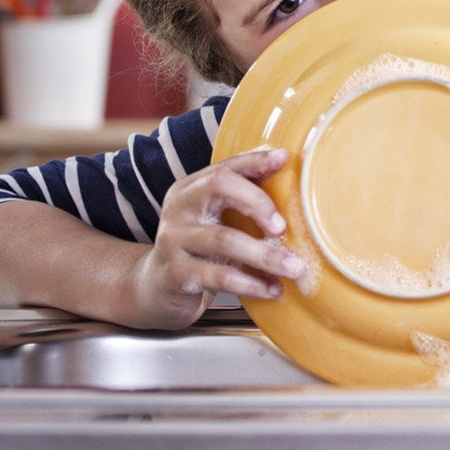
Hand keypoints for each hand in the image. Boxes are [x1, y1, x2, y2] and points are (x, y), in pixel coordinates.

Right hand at [135, 147, 306, 327]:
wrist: (156, 288)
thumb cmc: (197, 249)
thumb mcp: (213, 219)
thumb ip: (239, 197)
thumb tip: (279, 165)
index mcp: (190, 188)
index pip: (225, 166)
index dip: (255, 161)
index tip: (283, 160)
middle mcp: (179, 208)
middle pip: (219, 186)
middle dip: (258, 202)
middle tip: (283, 227)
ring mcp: (173, 240)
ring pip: (224, 239)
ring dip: (265, 255)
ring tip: (294, 268)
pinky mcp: (175, 274)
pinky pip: (219, 277)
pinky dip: (251, 284)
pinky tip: (272, 289)